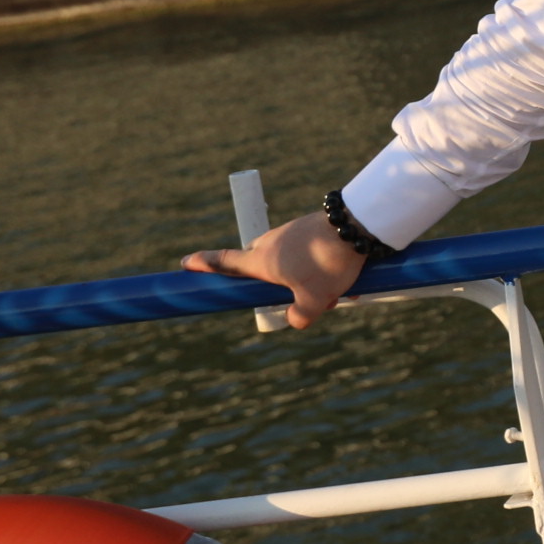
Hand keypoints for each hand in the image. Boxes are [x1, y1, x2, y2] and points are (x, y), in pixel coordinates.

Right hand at [183, 213, 364, 329]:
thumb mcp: (314, 300)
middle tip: (299, 296)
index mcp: (261, 260)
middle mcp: (270, 243)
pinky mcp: (309, 226)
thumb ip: (300, 315)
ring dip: (305, 277)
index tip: (186, 262)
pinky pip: (307, 251)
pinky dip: (320, 264)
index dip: (205, 264)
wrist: (357, 224)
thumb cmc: (327, 263)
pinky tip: (347, 275)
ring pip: (288, 260)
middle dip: (272, 282)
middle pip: (259, 264)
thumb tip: (295, 318)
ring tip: (336, 288)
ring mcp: (290, 231)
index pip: (225, 262)